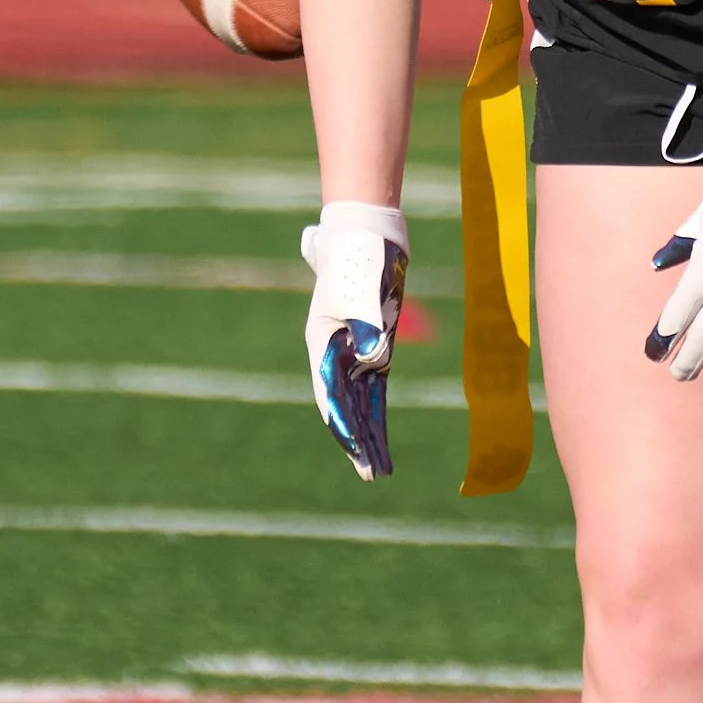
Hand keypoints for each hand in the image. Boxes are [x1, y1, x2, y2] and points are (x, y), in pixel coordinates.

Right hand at [301, 200, 407, 479]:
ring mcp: (351, 346)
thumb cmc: (358, 257)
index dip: (345, 425)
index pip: (332, 394)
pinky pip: (371, 384)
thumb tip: (375, 361)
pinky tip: (379, 429)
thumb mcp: (362, 291)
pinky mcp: (370, 339)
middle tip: (372, 475)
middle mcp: (334, 350)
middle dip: (358, 441)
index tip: (357, 451)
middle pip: (345, 404)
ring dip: (368, 431)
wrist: (366, 227)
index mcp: (323, 342)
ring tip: (379, 465)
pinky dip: (375, 407)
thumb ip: (367, 328)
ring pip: (359, 399)